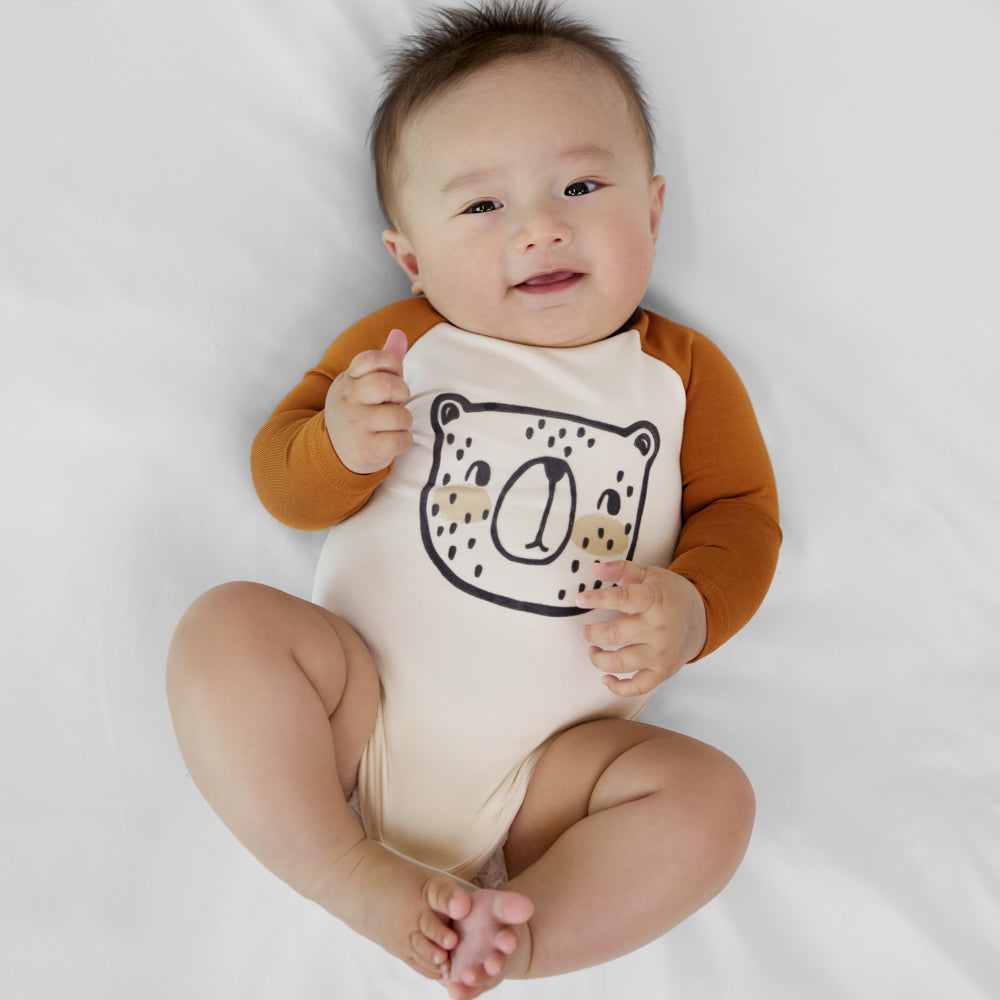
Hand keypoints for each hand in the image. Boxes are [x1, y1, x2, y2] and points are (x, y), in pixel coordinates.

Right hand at [324, 328, 412, 473]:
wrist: (334, 451)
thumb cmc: (357, 411)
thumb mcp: (360, 384)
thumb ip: (382, 361)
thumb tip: (398, 333)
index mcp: (349, 379)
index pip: (373, 358)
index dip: (392, 364)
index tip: (393, 375)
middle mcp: (349, 400)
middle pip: (387, 385)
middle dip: (402, 392)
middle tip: (396, 401)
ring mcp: (356, 426)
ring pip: (400, 416)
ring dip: (404, 421)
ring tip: (393, 424)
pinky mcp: (367, 449)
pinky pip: (401, 440)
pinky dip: (404, 441)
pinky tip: (392, 440)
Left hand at [576, 560, 707, 696]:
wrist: (701, 619)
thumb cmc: (670, 595)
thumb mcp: (649, 575)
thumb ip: (621, 569)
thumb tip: (594, 567)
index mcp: (655, 600)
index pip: (621, 599)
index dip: (597, 599)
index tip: (580, 600)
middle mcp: (659, 629)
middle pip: (616, 635)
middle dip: (593, 633)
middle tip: (585, 631)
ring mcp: (661, 653)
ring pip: (621, 663)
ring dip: (598, 659)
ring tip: (593, 649)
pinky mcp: (662, 672)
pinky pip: (637, 687)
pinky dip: (617, 687)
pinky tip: (605, 678)